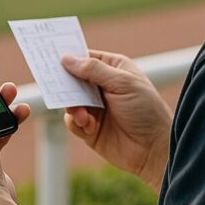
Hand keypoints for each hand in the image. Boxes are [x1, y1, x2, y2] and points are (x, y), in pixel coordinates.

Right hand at [62, 50, 171, 191]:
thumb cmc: (146, 111)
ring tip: (83, 114)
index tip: (51, 54)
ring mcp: (95, 107)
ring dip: (73, 106)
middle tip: (55, 84)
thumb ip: (93, 70)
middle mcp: (102, 86)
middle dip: (66, 83)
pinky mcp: (90, 128)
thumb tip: (67, 58)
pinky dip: (77, 122)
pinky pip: (72, 121)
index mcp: (113, 69)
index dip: (69, 56)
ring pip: (69, 100)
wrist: (154, 149)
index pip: (85, 57)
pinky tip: (89, 126)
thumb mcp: (122, 83)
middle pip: (73, 79)